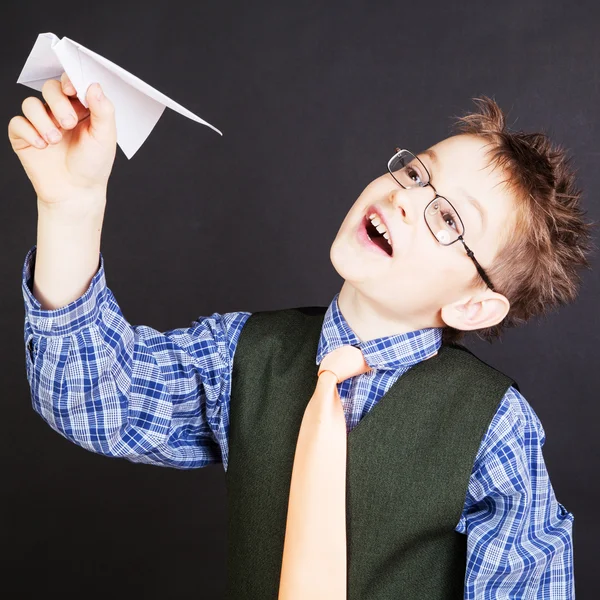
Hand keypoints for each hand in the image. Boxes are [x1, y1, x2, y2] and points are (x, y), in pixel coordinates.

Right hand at [8, 72, 116, 206]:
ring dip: (42, 120)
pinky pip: (17, 123)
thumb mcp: (105, 137)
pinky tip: (42, 146)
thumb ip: (103, 111)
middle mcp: (59, 112)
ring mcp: (41, 123)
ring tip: (55, 140)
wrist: (76, 192)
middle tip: (68, 123)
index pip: (71, 82)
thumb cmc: (93, 166)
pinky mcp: (24, 136)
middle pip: (49, 88)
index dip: (69, 80)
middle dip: (58, 103)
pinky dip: (28, 132)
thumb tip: (94, 85)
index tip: (72, 89)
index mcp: (81, 108)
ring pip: (30, 103)